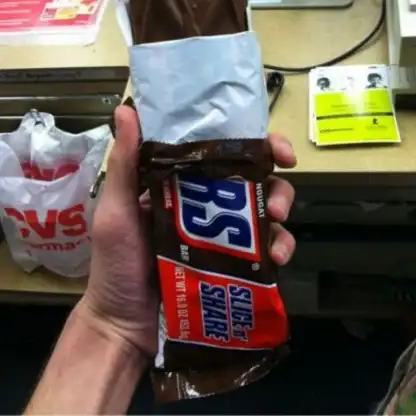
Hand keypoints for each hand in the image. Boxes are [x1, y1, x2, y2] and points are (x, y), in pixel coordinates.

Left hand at [82, 106, 296, 357]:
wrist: (124, 326)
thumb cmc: (116, 264)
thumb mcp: (116, 210)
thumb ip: (125, 163)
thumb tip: (126, 108)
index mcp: (181, 182)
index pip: (221, 152)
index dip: (253, 145)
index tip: (276, 149)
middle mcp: (205, 202)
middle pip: (252, 180)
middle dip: (275, 183)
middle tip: (279, 199)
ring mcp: (221, 234)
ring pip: (263, 212)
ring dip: (280, 214)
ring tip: (279, 230)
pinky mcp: (232, 263)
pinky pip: (264, 250)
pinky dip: (278, 249)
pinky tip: (276, 259)